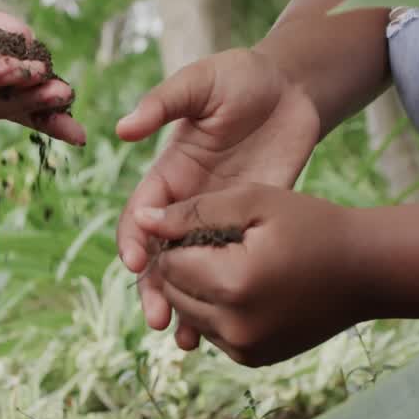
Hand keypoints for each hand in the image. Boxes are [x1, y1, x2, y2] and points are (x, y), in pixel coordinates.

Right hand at [115, 48, 321, 345]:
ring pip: (194, 273)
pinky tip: (221, 331)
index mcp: (169, 172)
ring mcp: (221, 220)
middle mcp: (188, 203)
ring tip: (185, 341)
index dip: (135, 239)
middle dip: (155, 288)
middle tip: (159, 318)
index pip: (142, 214)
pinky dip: (223, 300)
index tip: (137, 262)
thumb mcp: (202, 81)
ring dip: (185, 307)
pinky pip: (232, 269)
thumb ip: (165, 103)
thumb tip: (124, 129)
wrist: (295, 89)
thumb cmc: (242, 77)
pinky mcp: (253, 229)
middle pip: (161, 257)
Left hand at [133, 184, 361, 366]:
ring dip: (199, 290)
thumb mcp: (254, 202)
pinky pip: (212, 332)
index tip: (210, 226)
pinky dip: (218, 311)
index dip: (181, 240)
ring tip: (236, 264)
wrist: (366, 271)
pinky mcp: (251, 359)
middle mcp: (234, 326)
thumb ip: (194, 210)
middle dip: (187, 267)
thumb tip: (143, 220)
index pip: (169, 264)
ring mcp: (243, 349)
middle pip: (174, 293)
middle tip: (223, 245)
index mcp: (233, 283)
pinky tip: (248, 288)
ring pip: (189, 315)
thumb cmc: (311, 225)